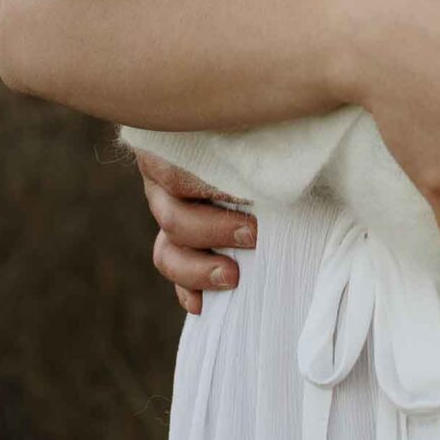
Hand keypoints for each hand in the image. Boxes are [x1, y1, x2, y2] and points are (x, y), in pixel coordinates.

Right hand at [138, 151, 256, 316]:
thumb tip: (274, 168)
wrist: (257, 143)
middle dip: (214, 232)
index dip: (213, 195)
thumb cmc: (262, 135)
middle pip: (172, 219)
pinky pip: (175, 275)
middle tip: (253, 235)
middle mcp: (165, 185)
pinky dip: (188, 290)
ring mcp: (168, 217)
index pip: (177, 176)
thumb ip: (252, 154)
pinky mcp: (178, 245)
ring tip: (232, 277)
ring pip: (166, 252)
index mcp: (176, 151)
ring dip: (198, 270)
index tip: (251, 201)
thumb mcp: (252, 137)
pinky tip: (203, 304)